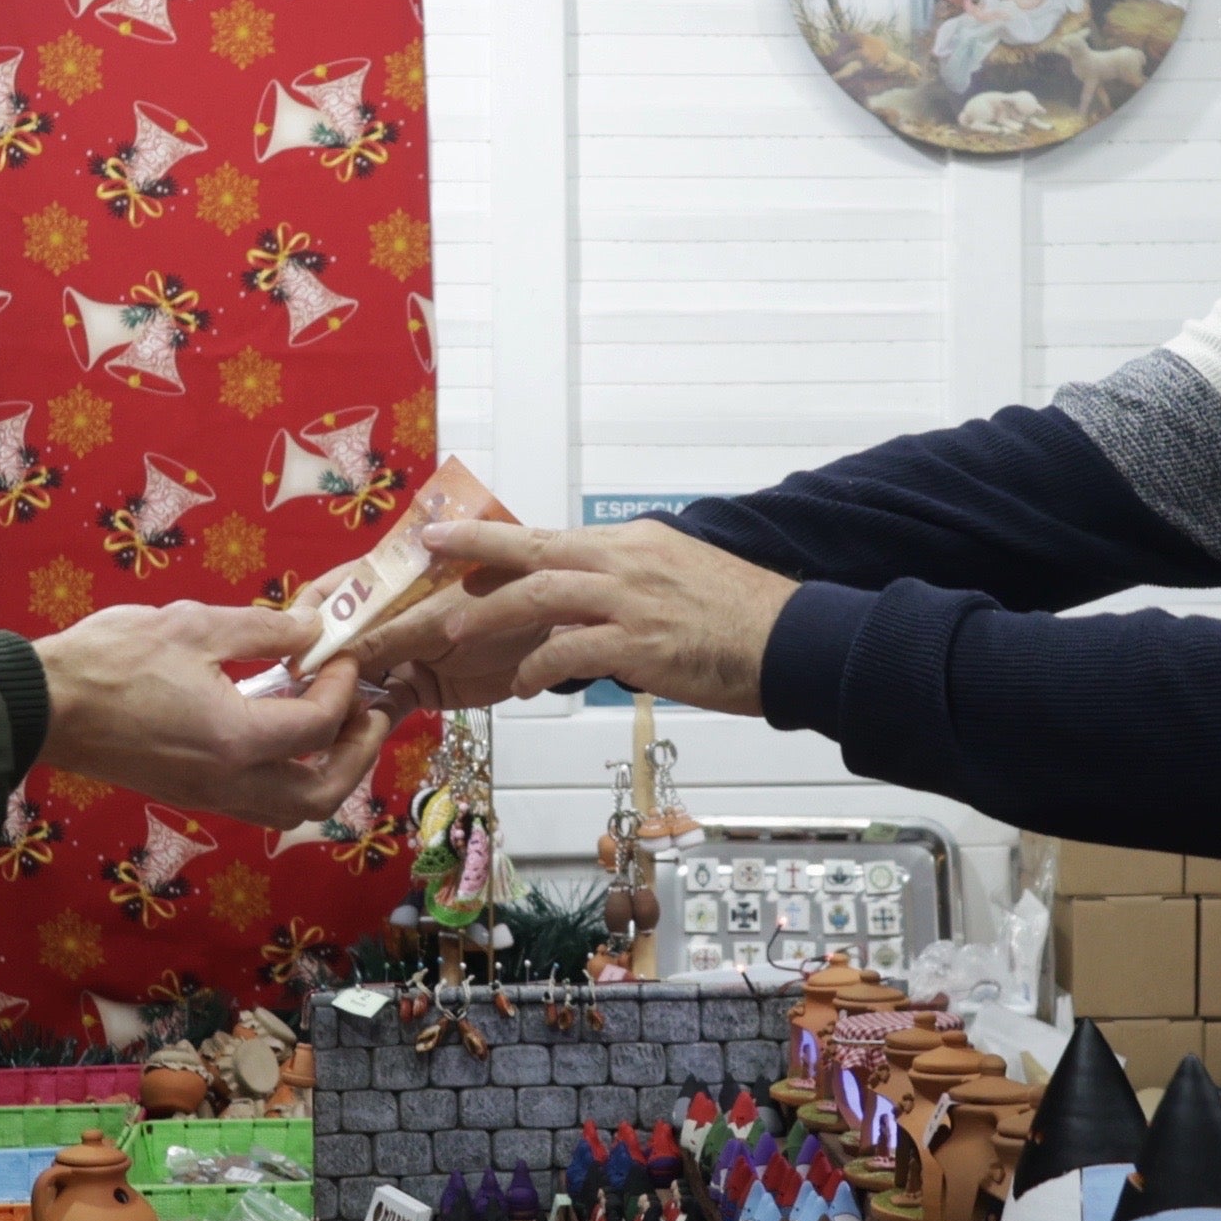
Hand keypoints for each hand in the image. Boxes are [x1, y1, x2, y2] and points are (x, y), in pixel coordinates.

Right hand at [30, 596, 386, 824]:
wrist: (44, 705)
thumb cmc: (111, 660)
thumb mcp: (195, 626)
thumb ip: (266, 630)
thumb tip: (314, 628)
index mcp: (236, 740)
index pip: (320, 725)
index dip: (344, 686)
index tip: (342, 654)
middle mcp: (229, 783)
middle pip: (323, 793)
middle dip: (359, 753)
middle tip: (370, 711)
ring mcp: (208, 797)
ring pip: (293, 809)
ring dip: (327, 774)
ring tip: (334, 727)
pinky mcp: (189, 796)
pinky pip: (259, 804)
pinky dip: (289, 779)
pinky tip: (283, 735)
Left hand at [385, 520, 794, 716]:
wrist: (794, 641)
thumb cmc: (742, 618)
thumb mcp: (680, 577)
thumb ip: (629, 582)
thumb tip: (589, 600)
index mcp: (633, 543)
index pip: (551, 538)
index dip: (497, 539)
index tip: (454, 535)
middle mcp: (626, 562)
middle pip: (532, 550)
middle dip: (472, 551)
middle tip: (426, 552)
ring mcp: (631, 601)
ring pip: (539, 596)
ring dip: (487, 614)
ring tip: (448, 631)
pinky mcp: (640, 644)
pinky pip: (568, 651)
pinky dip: (536, 666)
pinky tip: (519, 685)